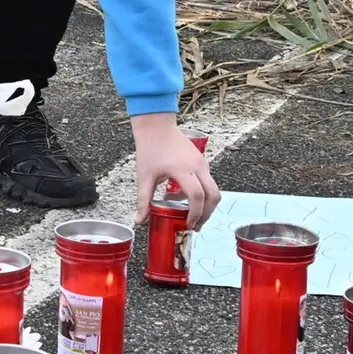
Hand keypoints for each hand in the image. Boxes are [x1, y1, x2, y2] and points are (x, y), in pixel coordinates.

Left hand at [132, 113, 219, 229]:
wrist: (157, 127)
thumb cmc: (150, 148)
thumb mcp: (145, 176)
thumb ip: (143, 200)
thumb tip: (139, 220)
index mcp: (184, 169)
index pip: (197, 196)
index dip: (195, 213)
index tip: (188, 225)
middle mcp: (198, 166)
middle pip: (213, 195)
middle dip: (207, 214)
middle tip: (195, 226)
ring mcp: (202, 163)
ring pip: (213, 190)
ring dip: (205, 205)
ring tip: (189, 215)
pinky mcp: (202, 162)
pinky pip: (208, 182)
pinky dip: (201, 194)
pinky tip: (182, 197)